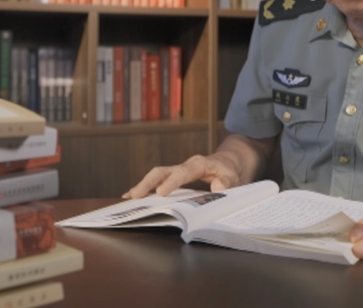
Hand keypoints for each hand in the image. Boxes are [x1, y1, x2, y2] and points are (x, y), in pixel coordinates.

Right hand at [122, 154, 242, 198]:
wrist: (229, 163)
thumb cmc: (230, 171)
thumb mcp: (234, 176)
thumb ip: (226, 181)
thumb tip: (217, 187)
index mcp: (199, 164)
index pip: (183, 172)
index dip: (171, 182)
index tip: (160, 193)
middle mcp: (185, 166)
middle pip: (162, 171)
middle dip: (148, 183)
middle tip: (135, 196)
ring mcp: (178, 171)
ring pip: (157, 175)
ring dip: (143, 186)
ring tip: (128, 197)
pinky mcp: (175, 177)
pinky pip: (158, 181)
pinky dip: (146, 188)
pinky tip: (134, 196)